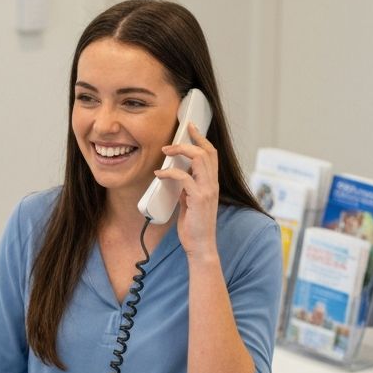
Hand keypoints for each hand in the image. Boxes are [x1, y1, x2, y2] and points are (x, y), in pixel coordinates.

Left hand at [154, 122, 219, 258]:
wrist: (200, 245)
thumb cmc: (194, 225)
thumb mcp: (189, 201)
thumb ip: (187, 187)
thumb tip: (177, 175)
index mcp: (211, 183)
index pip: (211, 154)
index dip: (201, 138)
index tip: (190, 127)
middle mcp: (212, 184)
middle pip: (207, 151)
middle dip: (190, 140)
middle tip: (172, 139)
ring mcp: (207, 190)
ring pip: (199, 159)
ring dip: (180, 151)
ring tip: (165, 150)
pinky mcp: (199, 198)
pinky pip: (184, 178)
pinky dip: (170, 172)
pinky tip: (160, 174)